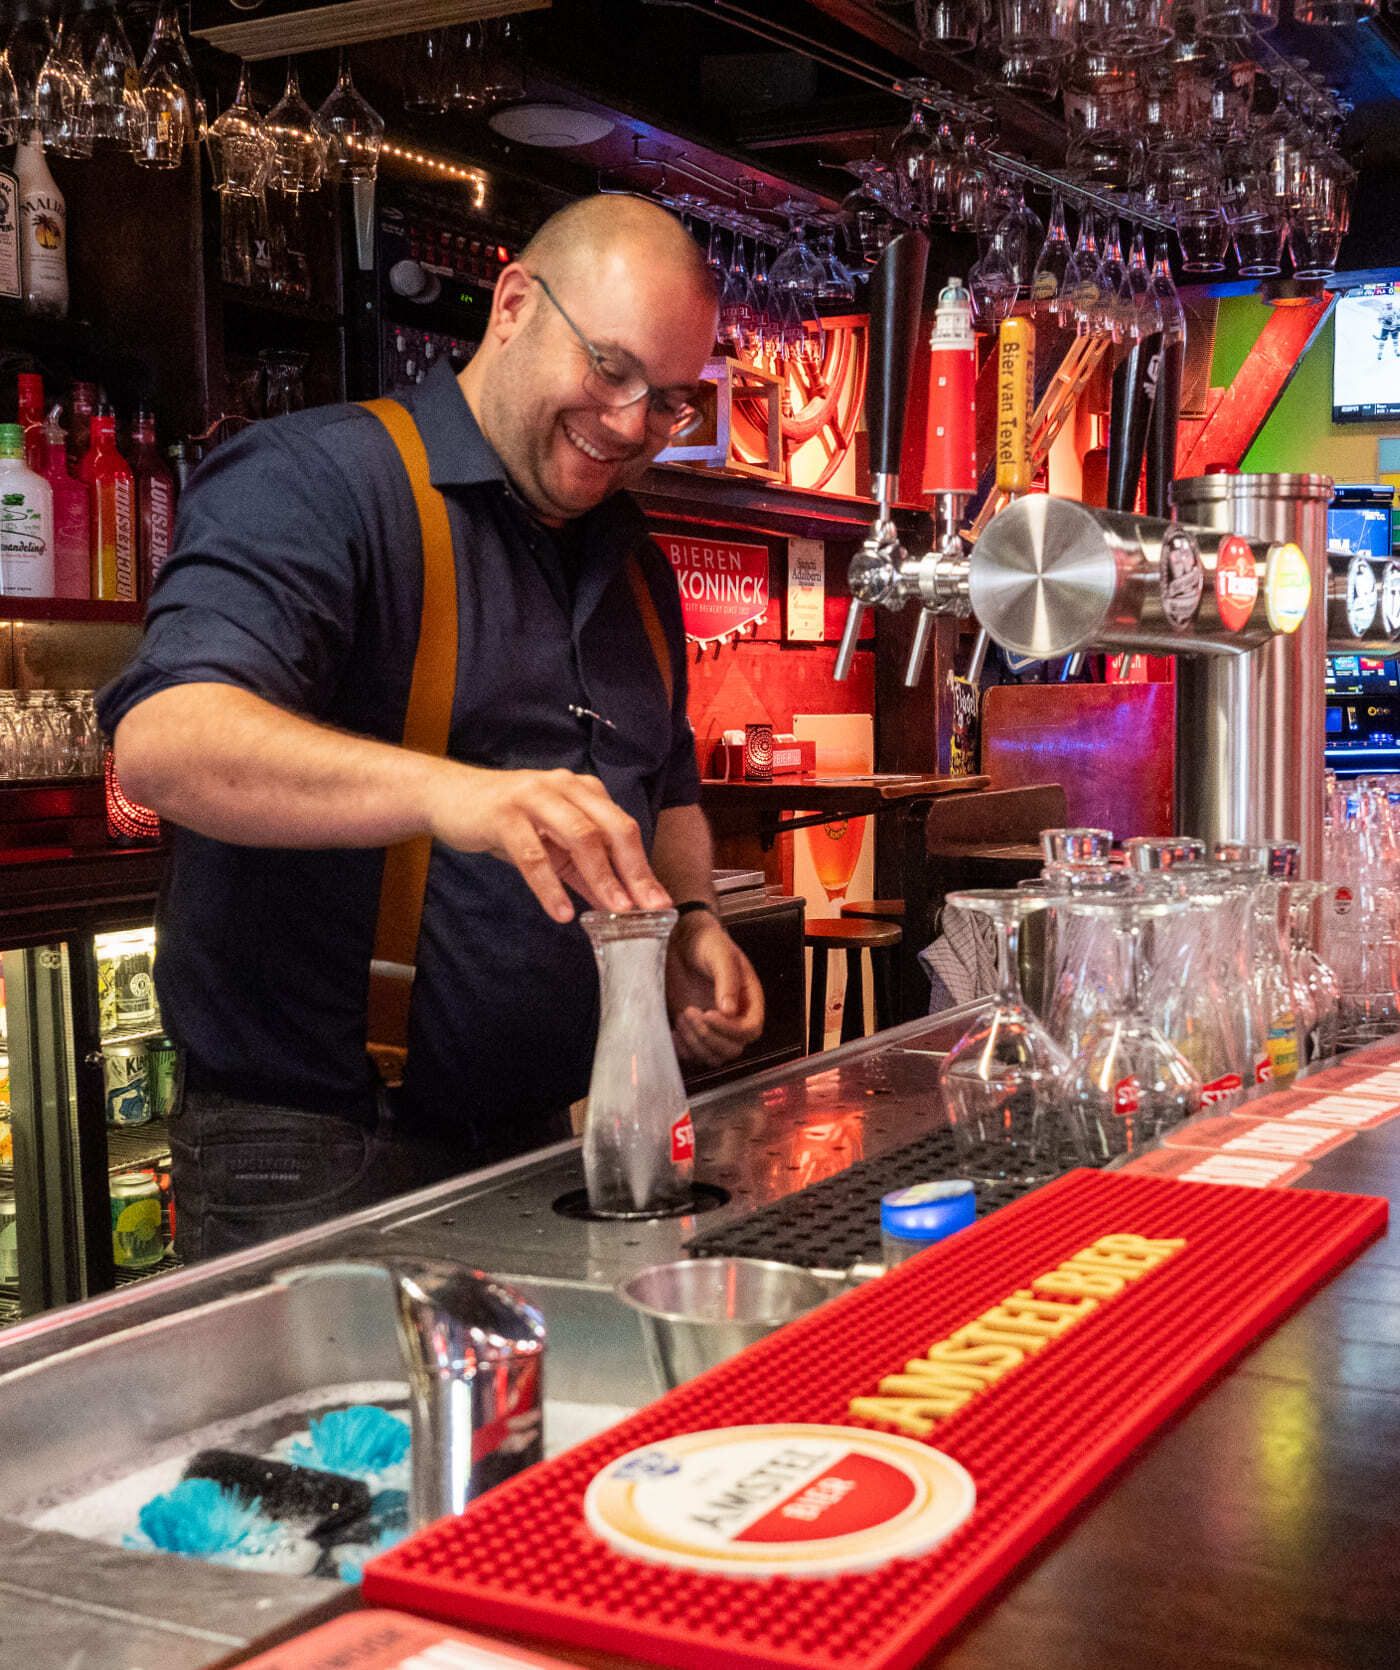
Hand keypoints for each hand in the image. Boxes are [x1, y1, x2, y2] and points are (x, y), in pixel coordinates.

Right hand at [426, 763, 671, 923]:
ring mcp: (535, 796)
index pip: (623, 829)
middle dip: (632, 871)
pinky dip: (550, 886)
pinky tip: (562, 912)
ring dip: (600, 876)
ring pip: (579, 837)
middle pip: (611, 829)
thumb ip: (583, 870)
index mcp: (584, 791)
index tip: (659, 903)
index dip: (643, 867)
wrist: (449, 797)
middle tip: (644, 909)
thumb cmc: (507, 820)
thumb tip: (617, 904)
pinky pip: (534, 854)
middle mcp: (565, 787)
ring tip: (614, 911)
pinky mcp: (505, 814)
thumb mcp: (551, 844)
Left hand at [666, 910, 764, 1068]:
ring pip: (714, 1056)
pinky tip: (673, 1030)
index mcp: (749, 999)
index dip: (731, 1030)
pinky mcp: (694, 1031)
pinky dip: (684, 1050)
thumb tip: (729, 1010)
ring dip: (696, 1044)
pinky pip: (694, 1055)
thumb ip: (727, 979)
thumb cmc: (706, 943)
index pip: (751, 1029)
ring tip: (682, 1016)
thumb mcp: (719, 954)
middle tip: (689, 1012)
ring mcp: (714, 1027)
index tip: (708, 1013)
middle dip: (710, 1037)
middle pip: (733, 1048)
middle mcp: (735, 1018)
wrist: (681, 941)